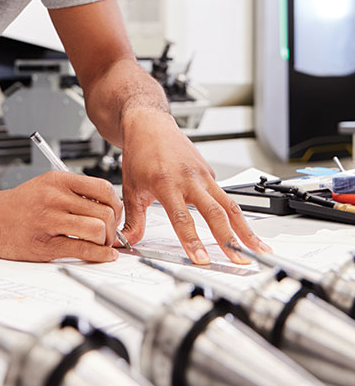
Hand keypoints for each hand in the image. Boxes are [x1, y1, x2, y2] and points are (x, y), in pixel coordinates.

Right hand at [0, 172, 122, 261]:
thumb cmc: (16, 204)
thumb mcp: (45, 185)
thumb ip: (73, 192)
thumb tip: (106, 206)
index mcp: (58, 180)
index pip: (103, 188)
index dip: (115, 204)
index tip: (114, 214)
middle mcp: (55, 197)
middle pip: (104, 211)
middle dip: (113, 227)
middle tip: (108, 235)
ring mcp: (49, 220)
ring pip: (97, 230)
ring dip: (105, 242)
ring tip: (100, 245)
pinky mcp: (44, 245)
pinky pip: (81, 250)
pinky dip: (99, 255)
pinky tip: (103, 255)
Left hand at [120, 110, 270, 264]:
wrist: (149, 124)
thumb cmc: (140, 153)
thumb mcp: (131, 188)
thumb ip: (133, 219)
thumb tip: (127, 242)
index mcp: (166, 183)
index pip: (181, 218)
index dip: (192, 241)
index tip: (202, 260)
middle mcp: (189, 178)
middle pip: (215, 212)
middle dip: (229, 240)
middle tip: (241, 260)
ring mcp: (202, 174)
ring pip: (229, 204)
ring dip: (245, 228)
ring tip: (258, 248)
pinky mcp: (210, 172)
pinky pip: (224, 195)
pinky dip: (236, 214)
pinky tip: (243, 229)